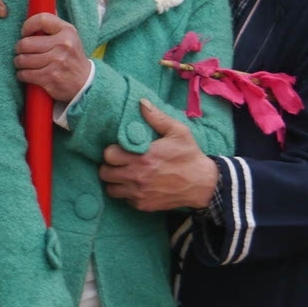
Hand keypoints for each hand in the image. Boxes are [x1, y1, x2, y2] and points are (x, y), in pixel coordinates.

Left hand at [14, 13, 90, 102]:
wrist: (85, 82)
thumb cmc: (72, 57)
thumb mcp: (70, 37)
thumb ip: (54, 25)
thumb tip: (39, 7)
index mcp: (67, 31)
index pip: (41, 19)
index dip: (27, 25)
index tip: (25, 33)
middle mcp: (63, 45)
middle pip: (26, 43)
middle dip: (19, 48)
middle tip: (21, 51)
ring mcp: (57, 62)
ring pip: (23, 60)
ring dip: (19, 62)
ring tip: (22, 62)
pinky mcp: (51, 77)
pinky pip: (25, 74)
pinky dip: (22, 74)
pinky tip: (26, 73)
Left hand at [100, 99, 217, 211]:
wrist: (203, 184)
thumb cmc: (189, 156)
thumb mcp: (178, 132)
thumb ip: (157, 117)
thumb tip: (141, 102)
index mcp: (142, 157)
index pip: (108, 155)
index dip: (111, 151)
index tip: (119, 149)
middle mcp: (137, 177)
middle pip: (104, 173)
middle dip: (109, 166)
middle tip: (118, 162)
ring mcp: (139, 193)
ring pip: (111, 189)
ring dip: (114, 181)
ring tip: (123, 174)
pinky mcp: (144, 205)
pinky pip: (124, 200)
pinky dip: (127, 193)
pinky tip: (136, 185)